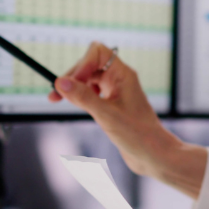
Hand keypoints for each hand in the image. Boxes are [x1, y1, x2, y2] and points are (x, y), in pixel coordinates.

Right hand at [50, 42, 207, 196]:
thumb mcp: (106, 115)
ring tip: (57, 99)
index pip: (98, 52)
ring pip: (89, 79)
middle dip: (72, 76)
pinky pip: (92, 92)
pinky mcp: (112, 104)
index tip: (69, 83)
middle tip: (55, 95)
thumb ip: (83, 97)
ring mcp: (116, 91)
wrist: (154, 155)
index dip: (81, 64)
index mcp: (123, 74)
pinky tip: (75, 105)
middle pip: (90, 65)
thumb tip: (60, 82)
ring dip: (74, 86)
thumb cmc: (138, 135)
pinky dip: (80, 96)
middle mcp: (120, 79)